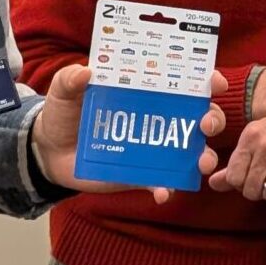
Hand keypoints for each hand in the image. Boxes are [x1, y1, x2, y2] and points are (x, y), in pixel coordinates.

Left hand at [30, 64, 225, 204]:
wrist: (50, 153)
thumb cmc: (64, 114)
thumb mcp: (63, 91)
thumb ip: (70, 78)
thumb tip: (84, 72)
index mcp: (146, 90)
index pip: (184, 81)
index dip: (205, 80)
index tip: (215, 82)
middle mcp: (157, 117)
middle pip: (199, 116)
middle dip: (212, 118)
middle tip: (205, 124)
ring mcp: (154, 147)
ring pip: (191, 151)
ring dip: (203, 156)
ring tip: (200, 162)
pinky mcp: (143, 173)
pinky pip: (163, 182)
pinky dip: (167, 188)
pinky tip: (163, 192)